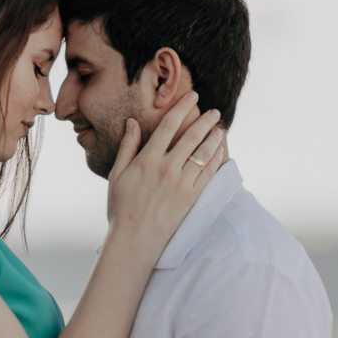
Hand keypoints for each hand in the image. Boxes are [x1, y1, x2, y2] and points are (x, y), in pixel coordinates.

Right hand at [107, 93, 225, 262]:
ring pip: (204, 154)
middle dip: (206, 120)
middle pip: (192, 136)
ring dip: (215, 138)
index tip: (192, 97)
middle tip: (215, 111)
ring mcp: (182, 183)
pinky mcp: (192, 198)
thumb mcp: (116, 175)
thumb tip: (132, 122)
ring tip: (221, 129)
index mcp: (147, 160)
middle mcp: (167, 169)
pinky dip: (217, 159)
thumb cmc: (121, 208)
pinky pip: (209, 173)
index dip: (182, 107)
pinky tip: (220, 152)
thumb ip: (127, 147)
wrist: (135, 240)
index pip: (169, 125)